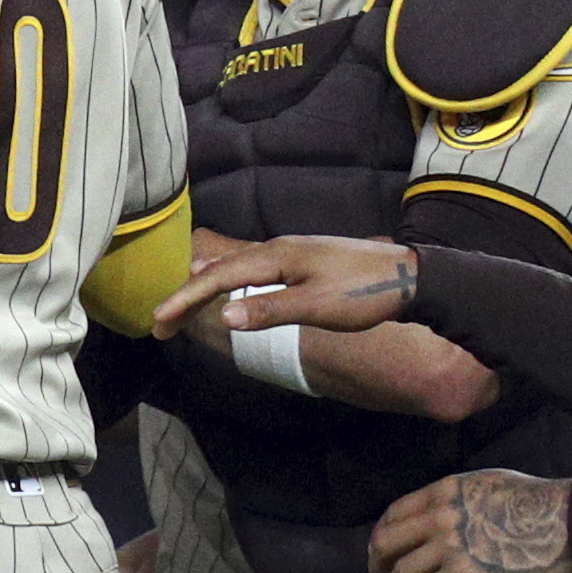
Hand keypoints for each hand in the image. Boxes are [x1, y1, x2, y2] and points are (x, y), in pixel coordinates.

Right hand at [154, 235, 419, 340]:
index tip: (158, 322)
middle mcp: (278, 248)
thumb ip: (270, 311)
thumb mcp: (318, 307)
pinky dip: (228, 280)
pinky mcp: (304, 259)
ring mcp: (291, 251)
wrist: (412, 276)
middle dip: (186, 295)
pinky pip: (251, 267)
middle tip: (159, 324)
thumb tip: (223, 317)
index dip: (185, 299)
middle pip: (220, 270)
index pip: (218, 279)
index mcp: (276, 256)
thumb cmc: (366, 294)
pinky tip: (229, 287)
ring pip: (234, 266)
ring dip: (204, 287)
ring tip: (181, 303)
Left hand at [369, 469, 571, 572]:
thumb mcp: (487, 484)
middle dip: (377, 568)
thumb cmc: (542, 504)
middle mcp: (438, 517)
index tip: (385, 554)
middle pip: (384, 544)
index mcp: (442, 492)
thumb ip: (458, 500)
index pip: (393, 514)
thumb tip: (444, 517)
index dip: (383, 537)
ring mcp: (448, 547)